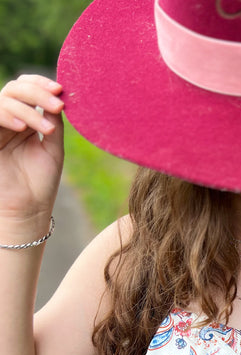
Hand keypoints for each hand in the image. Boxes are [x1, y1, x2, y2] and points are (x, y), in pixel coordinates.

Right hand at [0, 74, 63, 223]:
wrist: (27, 210)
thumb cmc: (41, 182)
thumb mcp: (53, 147)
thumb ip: (53, 120)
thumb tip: (58, 95)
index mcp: (26, 120)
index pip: (28, 89)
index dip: (41, 83)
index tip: (61, 90)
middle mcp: (9, 120)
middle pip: (15, 89)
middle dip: (38, 92)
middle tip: (58, 104)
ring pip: (4, 99)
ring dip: (28, 108)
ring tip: (47, 130)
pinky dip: (8, 115)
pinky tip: (24, 127)